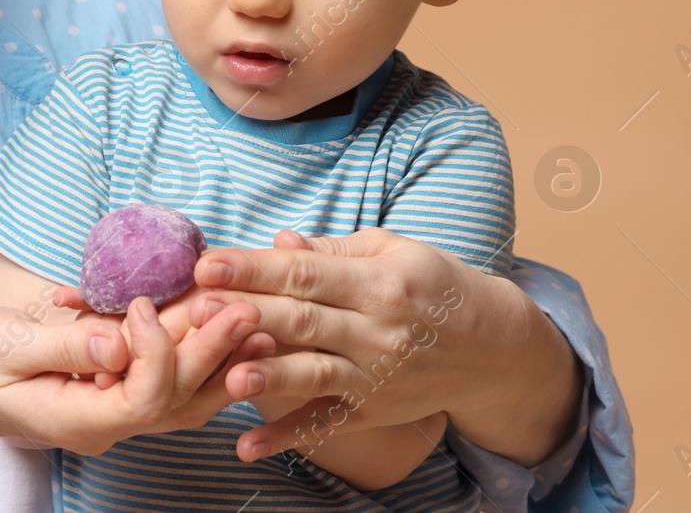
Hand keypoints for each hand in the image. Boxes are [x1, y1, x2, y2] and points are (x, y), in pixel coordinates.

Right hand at [0, 294, 260, 456]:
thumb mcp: (8, 347)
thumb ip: (66, 345)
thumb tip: (118, 339)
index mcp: (80, 417)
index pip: (143, 397)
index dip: (156, 351)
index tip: (146, 304)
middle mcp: (108, 422)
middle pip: (177, 397)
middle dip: (213, 351)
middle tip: (245, 308)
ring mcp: (117, 411)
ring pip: (183, 395)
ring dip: (218, 356)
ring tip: (255, 319)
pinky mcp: (119, 389)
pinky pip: (168, 381)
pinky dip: (197, 354)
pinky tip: (223, 326)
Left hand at [187, 228, 582, 464]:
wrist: (494, 349)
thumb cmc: (434, 286)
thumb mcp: (393, 252)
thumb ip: (332, 252)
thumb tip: (279, 244)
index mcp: (379, 283)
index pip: (306, 275)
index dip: (255, 269)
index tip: (208, 264)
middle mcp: (378, 332)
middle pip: (303, 321)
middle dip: (247, 313)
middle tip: (196, 308)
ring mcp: (376, 377)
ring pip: (314, 375)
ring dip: (269, 377)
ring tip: (228, 377)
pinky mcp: (373, 412)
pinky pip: (326, 425)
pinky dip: (288, 438)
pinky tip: (248, 446)